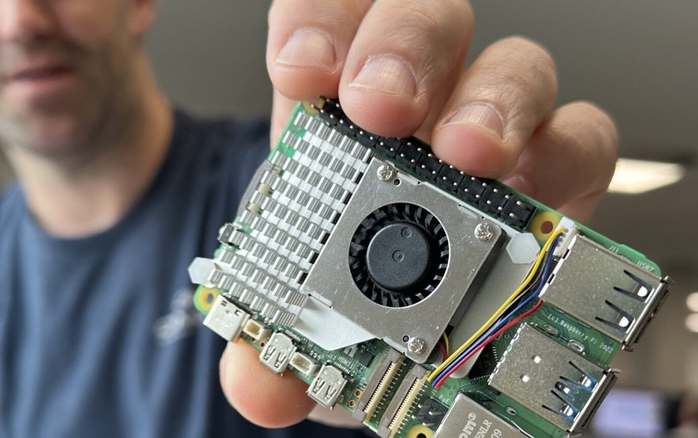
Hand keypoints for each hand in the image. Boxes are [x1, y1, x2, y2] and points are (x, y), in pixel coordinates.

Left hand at [225, 0, 618, 427]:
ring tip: (470, 155)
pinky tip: (532, 195)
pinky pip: (584, 135)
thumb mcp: (290, 311)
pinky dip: (563, 154)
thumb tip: (260, 384)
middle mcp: (419, 105)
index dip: (318, 25)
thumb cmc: (344, 291)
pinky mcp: (556, 172)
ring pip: (513, 64)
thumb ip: (263, 334)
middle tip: (381, 107)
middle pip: (424, 20)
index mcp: (334, 112)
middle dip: (403, 51)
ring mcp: (491, 130)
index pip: (328, 22)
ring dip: (494, 100)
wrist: (402, 326)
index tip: (303, 71)